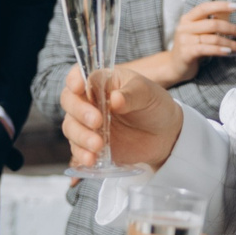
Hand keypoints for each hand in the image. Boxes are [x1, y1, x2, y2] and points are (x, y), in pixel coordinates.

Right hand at [60, 65, 183, 169]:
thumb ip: (132, 94)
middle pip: (70, 101)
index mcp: (100, 81)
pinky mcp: (90, 144)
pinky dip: (81, 154)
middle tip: (97, 121)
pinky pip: (77, 149)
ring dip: (81, 136)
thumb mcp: (148, 94)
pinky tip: (91, 160)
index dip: (74, 79)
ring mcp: (87, 123)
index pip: (79, 74)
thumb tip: (115, 99)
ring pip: (70, 127)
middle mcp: (88, 101)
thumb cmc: (154, 105)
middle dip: (79, 112)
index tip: (78, 87)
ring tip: (98, 145)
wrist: (165, 135)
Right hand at [127, 2, 235, 86]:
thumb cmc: (191, 48)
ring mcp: (184, 40)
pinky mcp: (186, 53)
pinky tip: (229, 52)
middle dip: (231, 28)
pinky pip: (207, 49)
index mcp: (187, 19)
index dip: (221, 5)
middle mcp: (184, 27)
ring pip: (213, 38)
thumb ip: (211, 23)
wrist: (174, 67)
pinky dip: (220, 50)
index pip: (205, 7)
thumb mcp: (200, 33)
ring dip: (231, 43)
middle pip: (212, 24)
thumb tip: (228, 14)